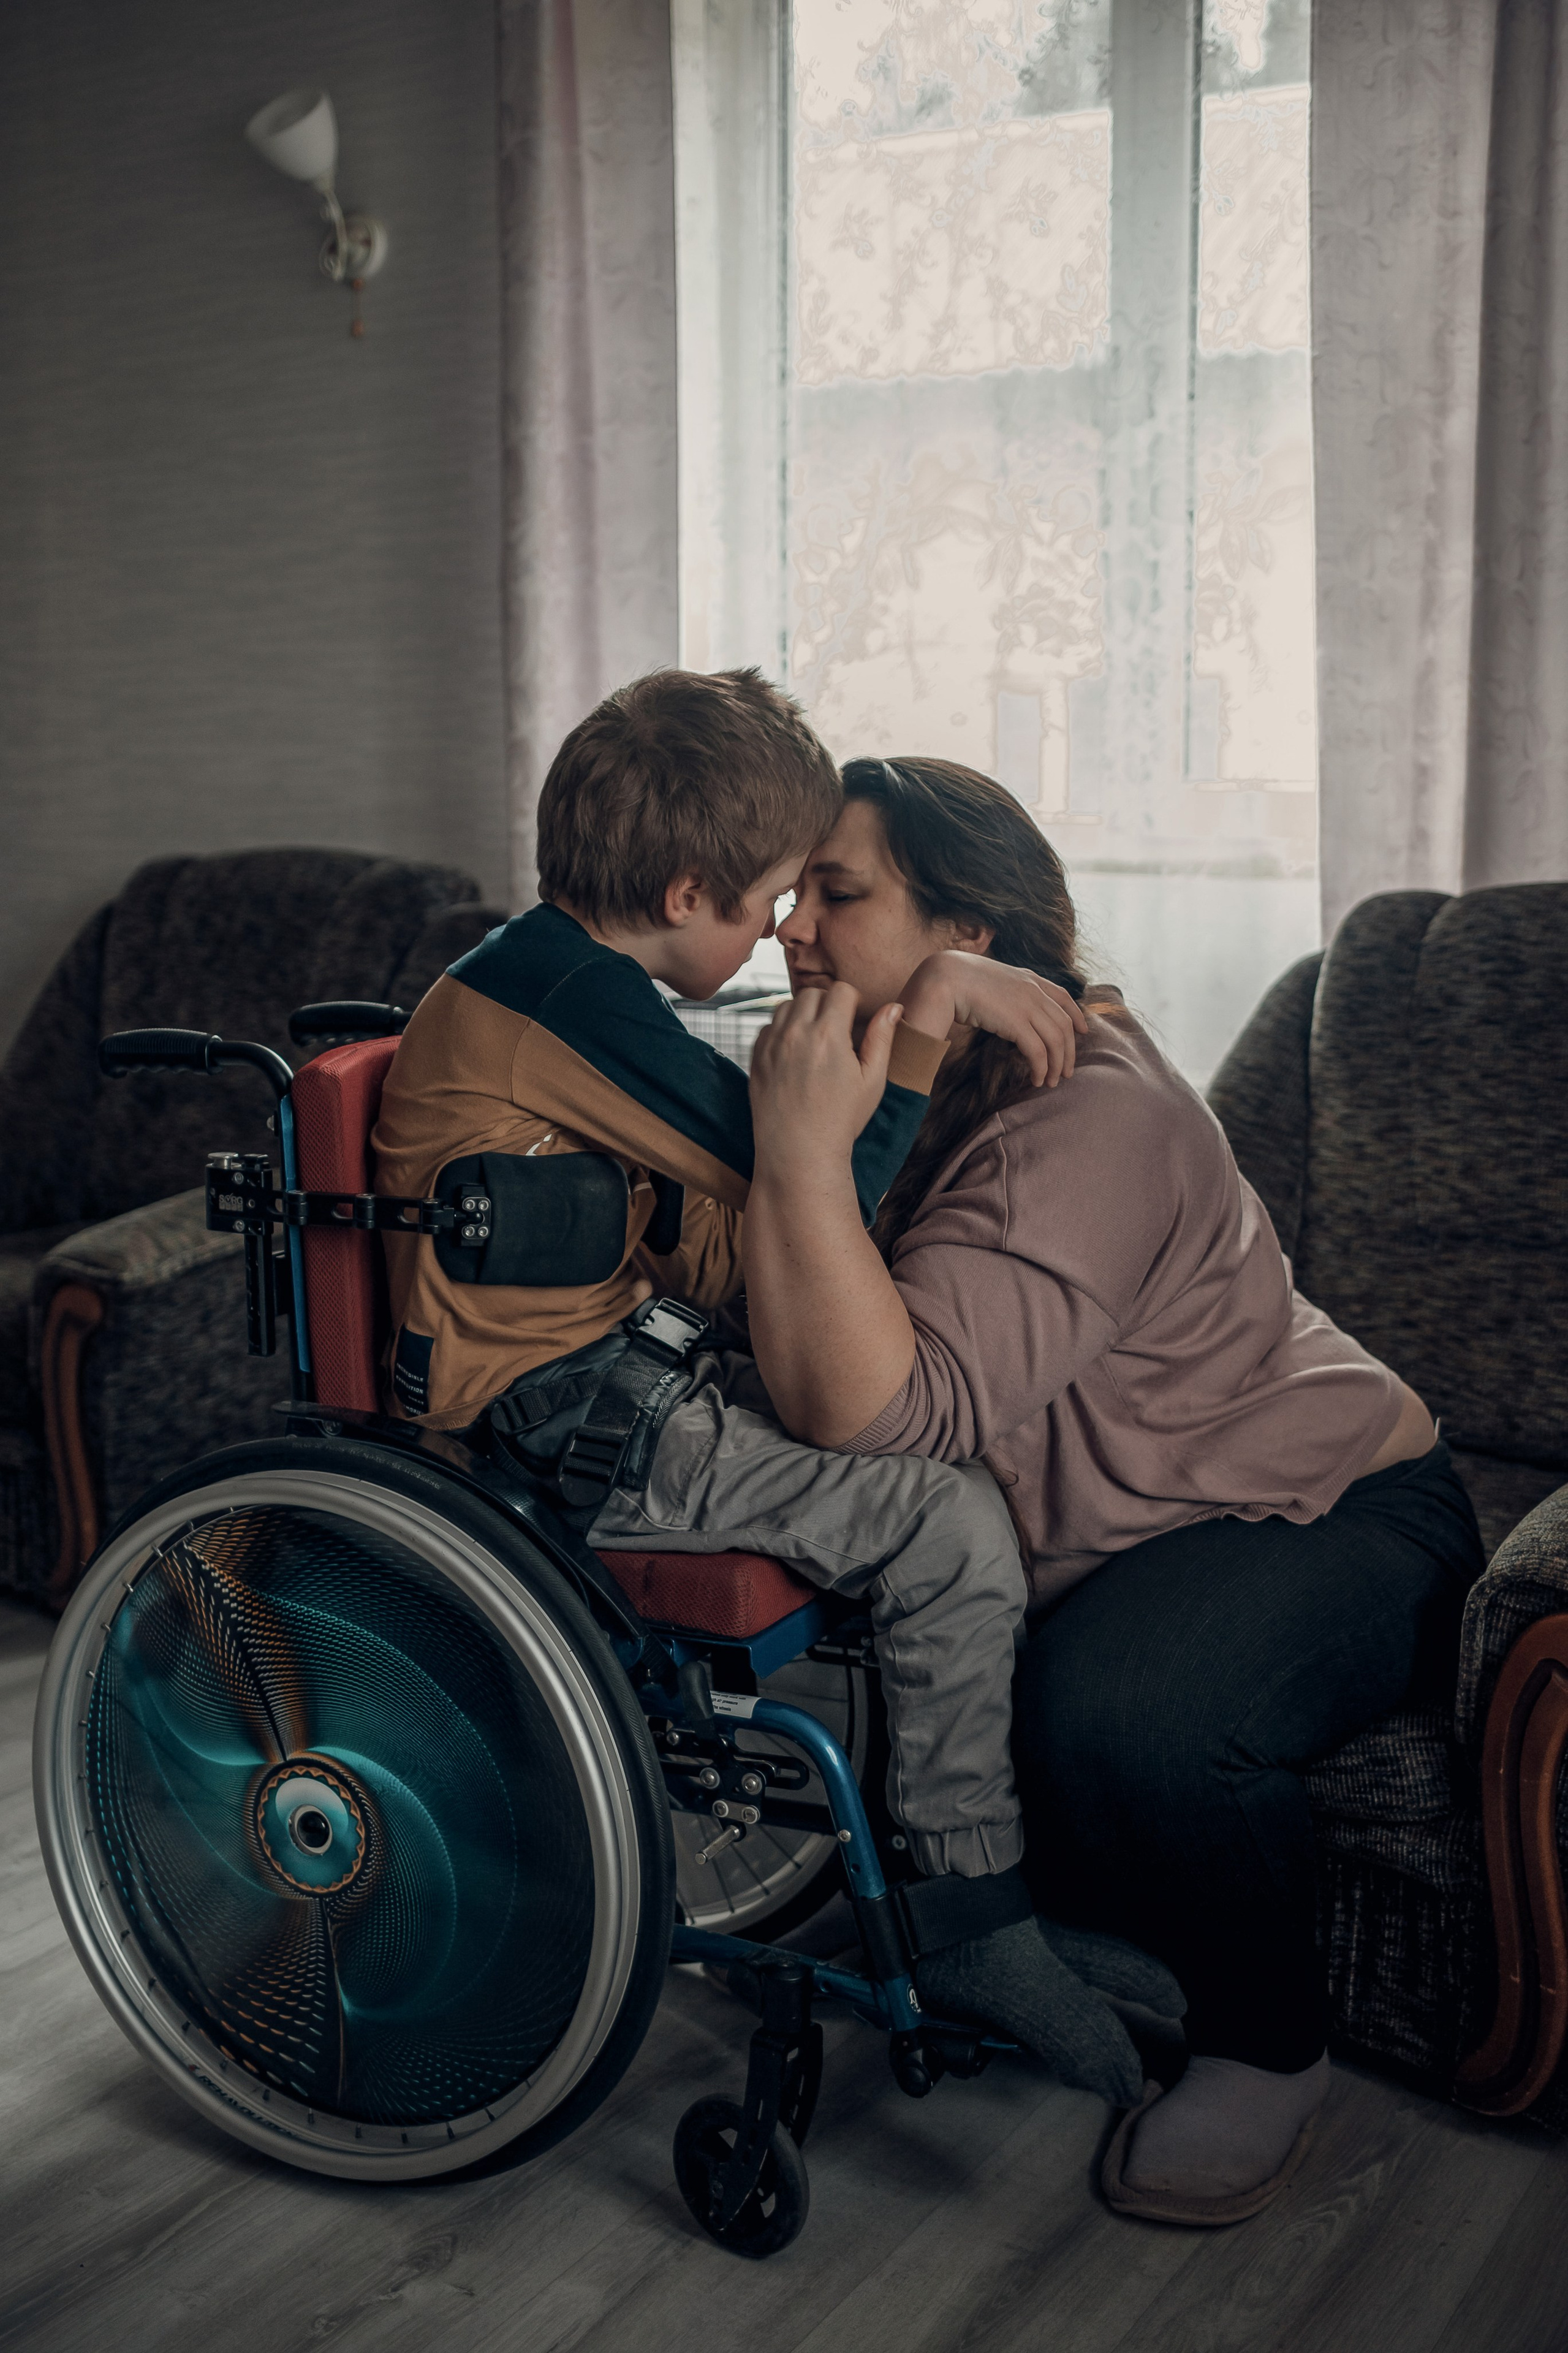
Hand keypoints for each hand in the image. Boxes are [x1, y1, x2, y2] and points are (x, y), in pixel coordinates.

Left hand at [749, 981, 900, 1176]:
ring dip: (802, 1014)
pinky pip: (767, 1026)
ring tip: (814, 1039)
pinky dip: (781, 1031)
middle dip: (827, 1003)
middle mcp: (796, 1034)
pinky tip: (795, 1053)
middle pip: (812, 993)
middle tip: (836, 1029)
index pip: (840, 990)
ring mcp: (771, 1045)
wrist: (799, 1152)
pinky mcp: (756, 1058)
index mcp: (828, 1036)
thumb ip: (882, 1038)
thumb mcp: (872, 1081)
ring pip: (786, 1005)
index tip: (854, 1019)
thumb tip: (894, 1006)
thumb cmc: (841, 1120)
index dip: (852, 1001)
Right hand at [900, 950, 1086, 1087]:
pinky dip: (1041, 1068)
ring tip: (1051, 1081)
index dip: (1076, 1015)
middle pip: (1064, 1024)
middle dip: (1069, 1051)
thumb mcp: (991, 980)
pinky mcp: (1017, 1023)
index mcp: (1028, 978)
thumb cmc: (958, 981)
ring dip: (1057, 1064)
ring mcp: (1027, 1005)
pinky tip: (1036, 1079)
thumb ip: (1006, 992)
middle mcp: (1033, 990)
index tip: (1083, 1030)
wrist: (945, 978)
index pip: (1063, 996)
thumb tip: (1005, 1011)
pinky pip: (1038, 1051)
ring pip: (1056, 1040)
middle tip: (1066, 1071)